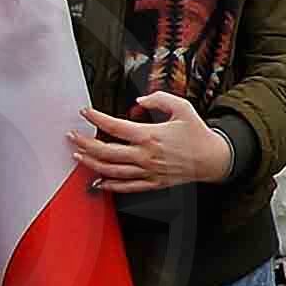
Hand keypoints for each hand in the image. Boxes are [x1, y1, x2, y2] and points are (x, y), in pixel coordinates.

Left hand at [76, 90, 233, 193]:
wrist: (213, 159)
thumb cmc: (198, 133)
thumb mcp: (183, 108)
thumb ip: (160, 99)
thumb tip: (139, 100)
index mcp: (150, 135)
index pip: (114, 126)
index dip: (96, 118)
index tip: (85, 112)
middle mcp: (145, 155)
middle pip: (105, 151)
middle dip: (84, 143)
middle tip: (73, 137)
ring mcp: (147, 171)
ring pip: (111, 170)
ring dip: (90, 163)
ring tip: (78, 156)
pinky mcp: (152, 182)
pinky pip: (126, 186)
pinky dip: (109, 185)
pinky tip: (98, 181)